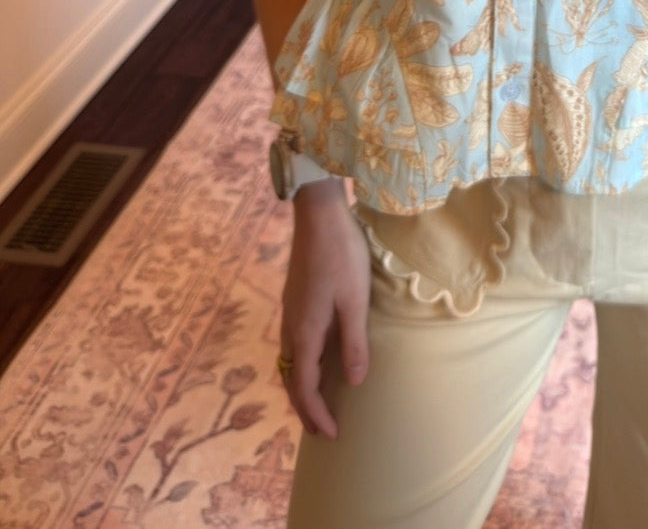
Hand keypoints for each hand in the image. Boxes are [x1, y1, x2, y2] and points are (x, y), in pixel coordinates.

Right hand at [279, 178, 369, 439]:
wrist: (318, 215)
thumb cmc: (341, 255)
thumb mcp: (355, 300)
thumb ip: (354, 342)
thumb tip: (355, 382)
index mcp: (304, 332)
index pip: (305, 387)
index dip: (317, 414)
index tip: (332, 435)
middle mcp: (290, 327)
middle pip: (292, 379)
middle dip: (306, 409)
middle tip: (323, 430)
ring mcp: (289, 312)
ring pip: (289, 362)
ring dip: (302, 388)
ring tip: (319, 404)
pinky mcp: (294, 299)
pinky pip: (293, 345)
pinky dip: (302, 366)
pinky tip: (316, 361)